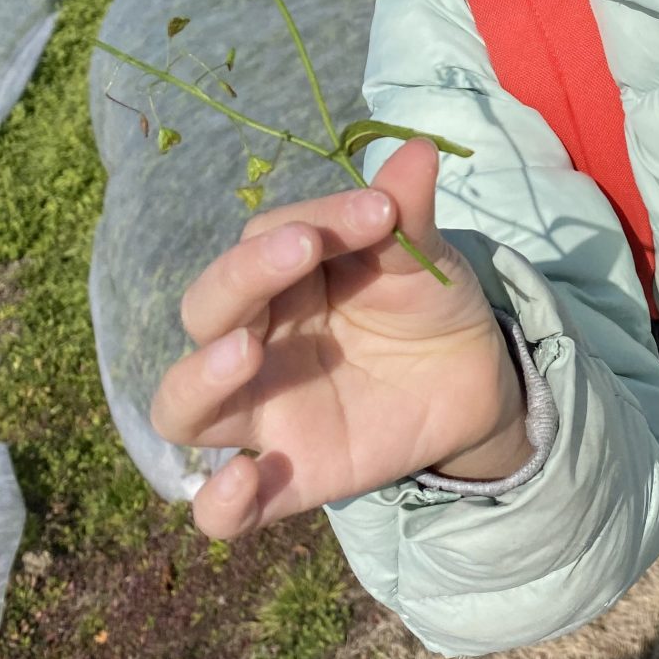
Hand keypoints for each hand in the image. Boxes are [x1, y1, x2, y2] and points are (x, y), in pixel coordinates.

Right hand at [151, 136, 531, 539]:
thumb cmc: (427, 303)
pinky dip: (220, 506)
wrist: (475, 381)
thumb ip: (409, 213)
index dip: (317, 221)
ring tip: (245, 353)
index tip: (381, 210)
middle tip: (298, 251)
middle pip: (207, 309)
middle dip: (242, 278)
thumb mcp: (423, 259)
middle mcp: (254, 339)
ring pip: (183, 404)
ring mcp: (262, 411)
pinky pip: (225, 509)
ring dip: (202, 378)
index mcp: (281, 276)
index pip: (266, 238)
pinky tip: (243, 484)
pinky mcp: (286, 476)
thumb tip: (418, 149)